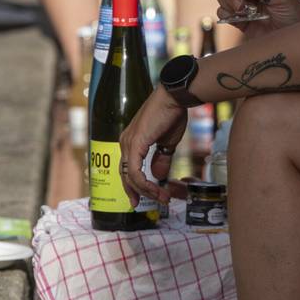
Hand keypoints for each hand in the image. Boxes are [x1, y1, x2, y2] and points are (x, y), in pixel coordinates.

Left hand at [119, 86, 188, 205]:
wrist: (174, 98)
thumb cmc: (172, 115)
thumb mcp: (167, 143)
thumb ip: (161, 159)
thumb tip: (158, 176)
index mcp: (131, 141)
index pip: (127, 170)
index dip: (136, 186)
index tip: (148, 197)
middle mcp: (125, 143)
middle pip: (125, 176)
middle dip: (140, 193)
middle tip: (157, 201)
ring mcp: (128, 143)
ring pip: (130, 177)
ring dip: (146, 191)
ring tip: (162, 197)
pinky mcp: (134, 145)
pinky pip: (134, 172)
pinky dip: (144, 183)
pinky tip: (155, 188)